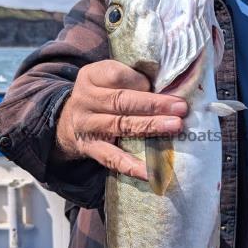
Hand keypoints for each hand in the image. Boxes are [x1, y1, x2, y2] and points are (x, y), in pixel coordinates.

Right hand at [53, 60, 187, 179]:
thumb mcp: (105, 78)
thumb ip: (131, 77)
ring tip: (175, 126)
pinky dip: (131, 166)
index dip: (139, 80)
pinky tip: (150, 171)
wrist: (67, 122)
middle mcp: (86, 100)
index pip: (116, 75)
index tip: (160, 84)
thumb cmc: (101, 95)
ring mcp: (87, 126)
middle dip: (154, 105)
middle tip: (180, 108)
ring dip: (150, 127)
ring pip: (121, 126)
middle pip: (121, 101)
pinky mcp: (90, 148)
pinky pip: (111, 158)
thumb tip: (170, 84)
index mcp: (91, 77)